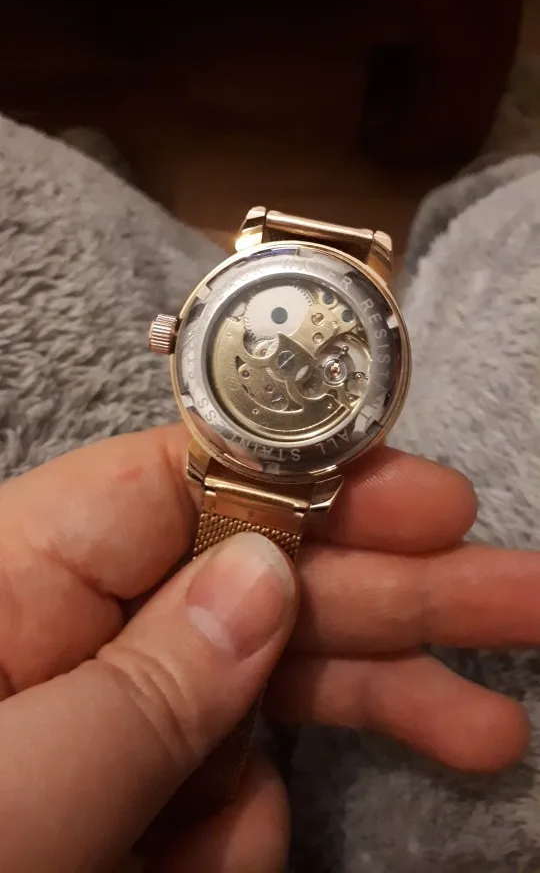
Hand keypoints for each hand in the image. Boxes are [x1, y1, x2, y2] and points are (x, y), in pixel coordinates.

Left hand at [0, 425, 535, 871]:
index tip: (434, 503)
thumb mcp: (23, 787)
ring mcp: (112, 697)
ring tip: (483, 737)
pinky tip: (206, 866)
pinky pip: (225, 778)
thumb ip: (144, 681)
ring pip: (265, 675)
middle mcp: (79, 617)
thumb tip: (267, 574)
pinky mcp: (131, 770)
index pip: (188, 484)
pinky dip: (241, 827)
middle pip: (263, 573)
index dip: (320, 482)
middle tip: (524, 599)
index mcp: (26, 572)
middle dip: (401, 591)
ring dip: (366, 712)